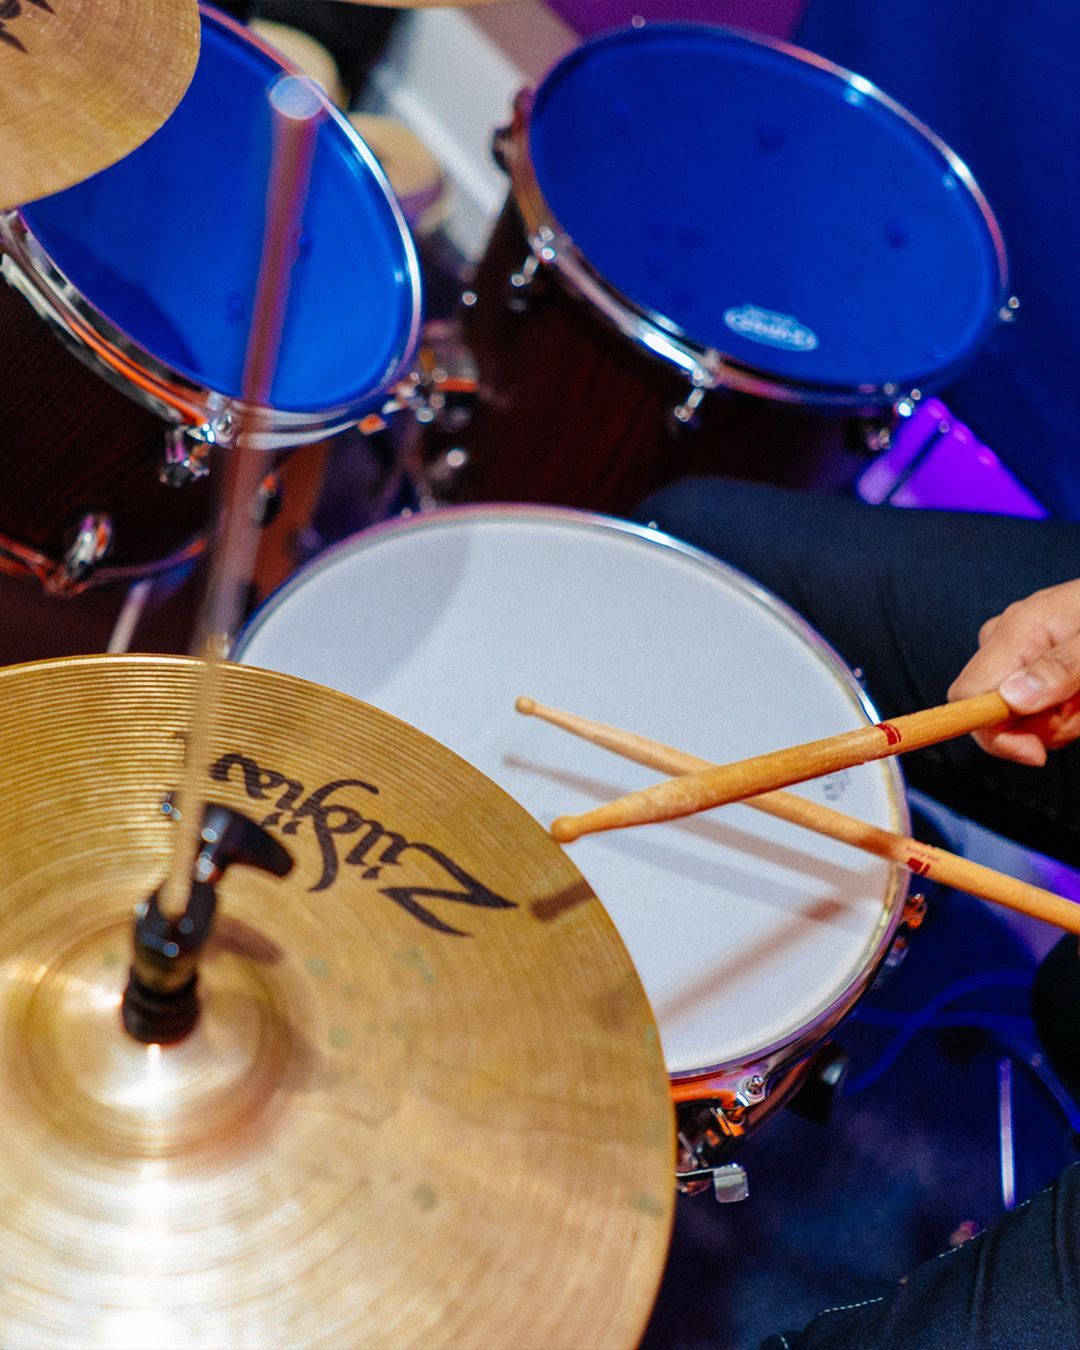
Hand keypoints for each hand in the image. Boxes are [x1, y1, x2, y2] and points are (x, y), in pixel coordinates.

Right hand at [948, 578, 1079, 764]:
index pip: (968, 696)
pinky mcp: (1031, 666)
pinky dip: (1068, 711)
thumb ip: (1061, 666)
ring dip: (1066, 718)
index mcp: (1017, 631)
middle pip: (998, 716)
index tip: (1036, 752)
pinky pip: (1039, 711)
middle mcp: (1005, 644)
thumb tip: (1012, 699)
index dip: (992, 733)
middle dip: (1048, 725)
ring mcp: (1016, 655)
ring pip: (1024, 720)